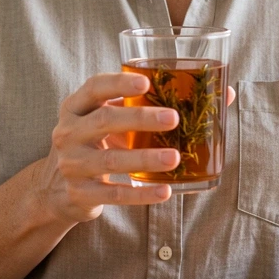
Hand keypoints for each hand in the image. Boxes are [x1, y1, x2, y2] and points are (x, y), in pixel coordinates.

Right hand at [37, 71, 235, 225]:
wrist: (56, 190)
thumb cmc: (97, 143)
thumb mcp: (111, 120)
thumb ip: (151, 105)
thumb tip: (223, 93)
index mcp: (76, 107)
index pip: (95, 87)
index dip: (119, 83)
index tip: (146, 83)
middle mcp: (69, 132)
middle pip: (104, 120)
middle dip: (140, 118)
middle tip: (174, 119)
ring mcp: (72, 165)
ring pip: (111, 161)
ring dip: (145, 159)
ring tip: (175, 158)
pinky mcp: (80, 194)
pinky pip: (114, 194)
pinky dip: (141, 195)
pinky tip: (165, 191)